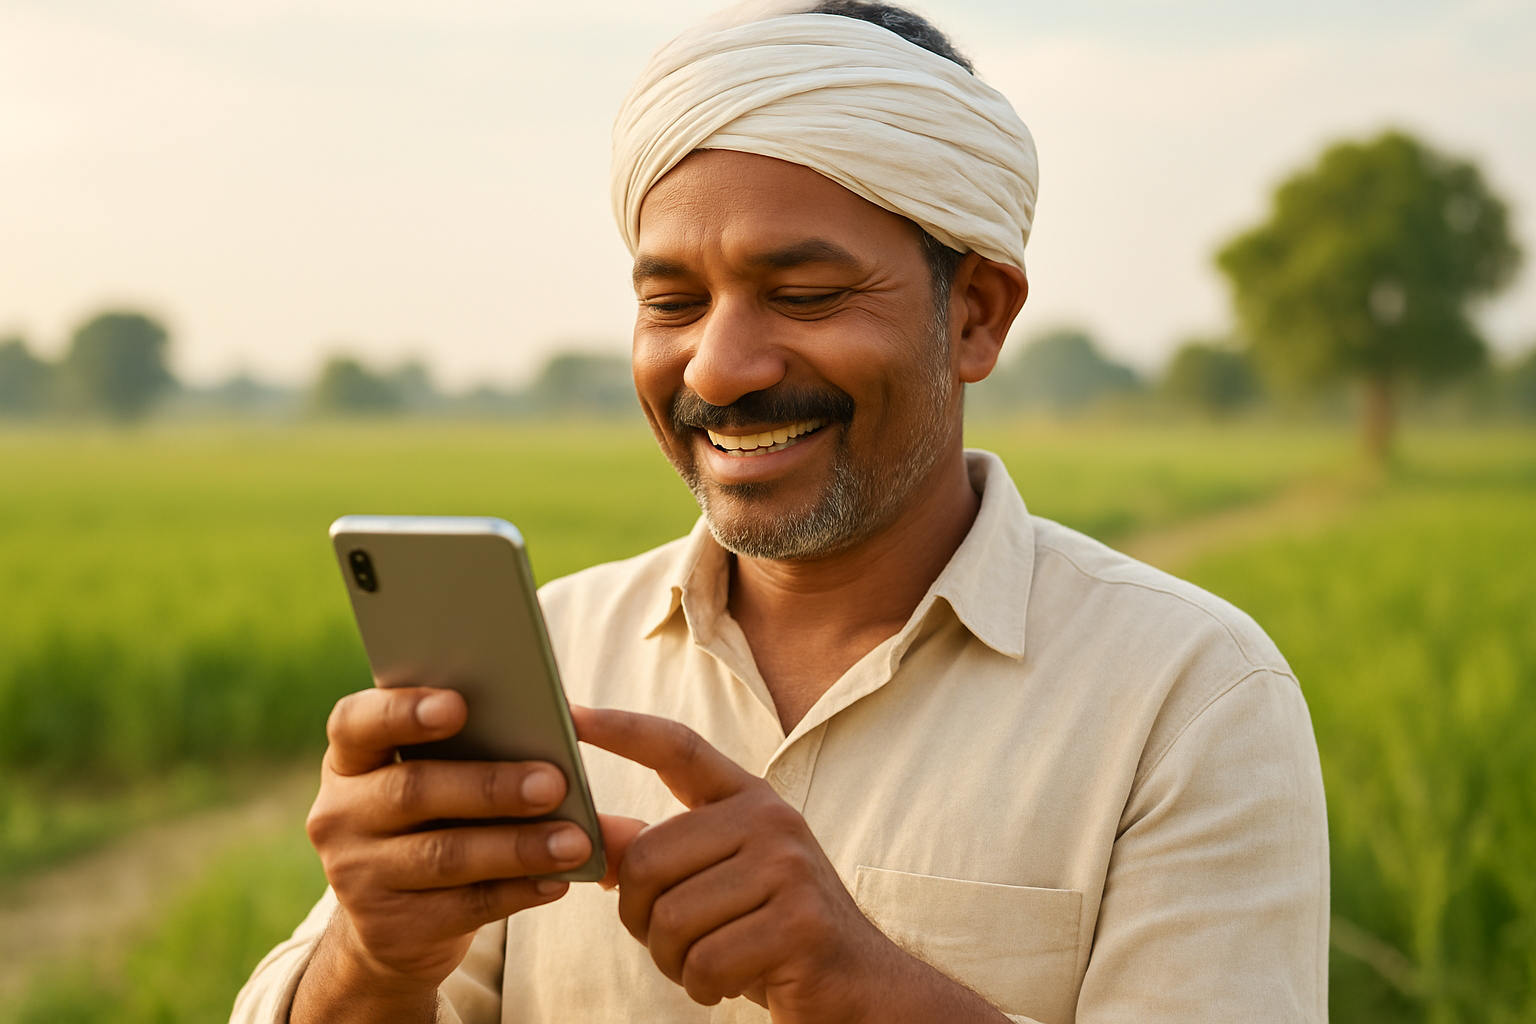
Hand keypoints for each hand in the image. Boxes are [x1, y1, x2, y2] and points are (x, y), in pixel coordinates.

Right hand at [293, 687, 643, 1022]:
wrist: (395, 922)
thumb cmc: (433, 818)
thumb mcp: (432, 776)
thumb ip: (470, 745)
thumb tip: (553, 725)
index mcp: (350, 759)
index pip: (356, 723)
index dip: (402, 711)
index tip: (458, 704)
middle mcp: (340, 815)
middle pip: (413, 791)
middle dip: (490, 786)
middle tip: (554, 782)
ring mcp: (357, 876)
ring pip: (444, 856)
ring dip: (517, 846)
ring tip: (574, 841)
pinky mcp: (390, 929)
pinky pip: (463, 907)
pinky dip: (517, 892)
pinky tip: (557, 880)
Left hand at [575, 706, 997, 1023]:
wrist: (861, 986)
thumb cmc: (774, 933)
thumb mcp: (718, 883)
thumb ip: (662, 856)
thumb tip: (598, 837)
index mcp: (748, 800)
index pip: (677, 747)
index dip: (621, 729)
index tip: (570, 713)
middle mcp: (770, 820)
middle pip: (648, 860)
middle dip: (643, 920)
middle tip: (674, 943)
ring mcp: (789, 868)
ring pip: (671, 919)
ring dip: (674, 961)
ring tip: (709, 963)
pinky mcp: (799, 923)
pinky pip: (705, 962)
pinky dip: (703, 987)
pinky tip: (730, 982)